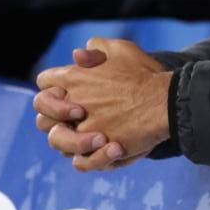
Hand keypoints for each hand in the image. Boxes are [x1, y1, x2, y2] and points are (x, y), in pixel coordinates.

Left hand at [35, 39, 170, 170]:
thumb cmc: (145, 74)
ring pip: (57, 142)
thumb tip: (77, 55)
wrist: (166, 101)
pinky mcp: (97, 149)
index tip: (67, 93)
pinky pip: (79, 161)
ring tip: (96, 137)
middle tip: (79, 117)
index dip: (52, 87)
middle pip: (42, 117)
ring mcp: (83, 128)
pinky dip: (88, 159)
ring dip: (72, 140)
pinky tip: (105, 149)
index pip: (44, 82)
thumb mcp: (122, 49)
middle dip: (56, 118)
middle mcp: (73, 103)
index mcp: (75, 78)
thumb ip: (97, 48)